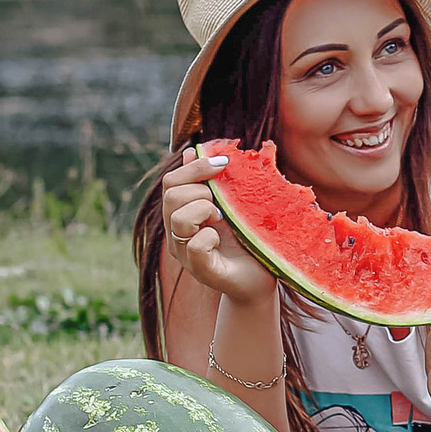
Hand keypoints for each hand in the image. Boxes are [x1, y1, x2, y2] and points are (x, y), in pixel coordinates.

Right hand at [160, 146, 276, 307]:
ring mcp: (185, 253)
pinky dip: (210, 236)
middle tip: (221, 205)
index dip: (194, 167)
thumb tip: (192, 151)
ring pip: (178, 218)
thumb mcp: (230, 206)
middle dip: (200, 190)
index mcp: (181, 215)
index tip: (223, 165)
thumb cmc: (245, 241)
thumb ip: (211, 182)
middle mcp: (176, 234)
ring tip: (221, 219)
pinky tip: (220, 238)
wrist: (260, 280)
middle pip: (171, 196)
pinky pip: (194, 245)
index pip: (171, 182)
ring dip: (205, 210)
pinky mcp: (201, 270)